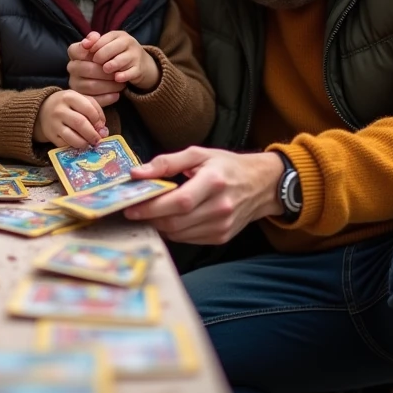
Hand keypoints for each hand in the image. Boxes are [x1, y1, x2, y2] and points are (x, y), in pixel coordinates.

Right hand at [33, 90, 108, 149]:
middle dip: (93, 134)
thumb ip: (94, 109)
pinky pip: (65, 144)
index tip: (101, 126)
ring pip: (72, 136)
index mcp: (70, 97)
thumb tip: (103, 129)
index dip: (98, 120)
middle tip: (99, 139)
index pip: (88, 109)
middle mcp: (60, 110)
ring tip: (90, 143)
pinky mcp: (51, 135)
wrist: (42, 110)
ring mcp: (54, 123)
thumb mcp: (80, 99)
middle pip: (80, 123)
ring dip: (85, 142)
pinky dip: (75, 146)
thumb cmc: (67, 105)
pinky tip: (79, 144)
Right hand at [67, 36, 121, 105]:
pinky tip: (116, 95)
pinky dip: (107, 97)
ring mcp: (75, 84)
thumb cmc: (104, 59)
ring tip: (122, 84)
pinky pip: (94, 99)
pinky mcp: (82, 98)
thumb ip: (96, 40)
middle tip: (119, 73)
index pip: (75, 50)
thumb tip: (94, 37)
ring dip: (109, 85)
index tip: (99, 53)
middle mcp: (72, 68)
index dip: (86, 50)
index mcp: (74, 54)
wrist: (107, 76)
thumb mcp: (101, 47)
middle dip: (106, 72)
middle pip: (88, 69)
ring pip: (92, 86)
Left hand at [84, 30, 159, 90]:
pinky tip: (116, 78)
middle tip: (95, 64)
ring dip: (110, 66)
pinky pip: (130, 72)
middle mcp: (128, 42)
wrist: (141, 64)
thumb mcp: (107, 45)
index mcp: (118, 35)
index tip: (89, 56)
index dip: (93, 49)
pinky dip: (122, 76)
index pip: (102, 40)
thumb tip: (84, 44)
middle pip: (109, 49)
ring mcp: (135, 55)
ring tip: (105, 70)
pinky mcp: (139, 68)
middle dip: (100, 58)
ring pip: (120, 60)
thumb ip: (94, 43)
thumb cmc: (117, 54)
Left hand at [125, 147, 284, 244]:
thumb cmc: (227, 166)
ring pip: (179, 234)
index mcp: (214, 182)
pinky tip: (170, 218)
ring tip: (150, 213)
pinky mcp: (221, 237)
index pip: (178, 201)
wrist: (262, 185)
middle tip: (133, 210)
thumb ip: (167, 162)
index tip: (130, 206)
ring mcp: (222, 226)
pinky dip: (174, 231)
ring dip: (160, 225)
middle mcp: (220, 207)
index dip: (152, 207)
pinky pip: (188, 239)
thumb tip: (137, 173)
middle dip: (150, 218)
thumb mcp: (199, 154)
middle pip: (176, 222)